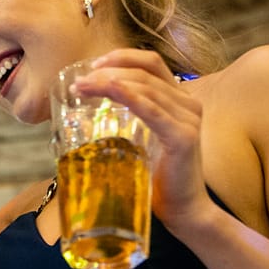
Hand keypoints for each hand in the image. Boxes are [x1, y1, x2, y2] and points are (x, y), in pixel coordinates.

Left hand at [71, 49, 216, 234]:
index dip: (122, 57)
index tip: (94, 66)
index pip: (152, 64)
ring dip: (109, 83)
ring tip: (82, 88)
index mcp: (180, 101)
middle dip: (108, 71)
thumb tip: (92, 106)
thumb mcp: (143, 140)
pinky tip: (108, 90)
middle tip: (79, 82)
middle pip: (145, 72)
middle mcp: (188, 104)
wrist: (184, 211)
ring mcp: (188, 119)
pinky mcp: (183, 137)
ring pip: (145, 87)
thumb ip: (130, 119)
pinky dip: (128, 97)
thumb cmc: (160, 180)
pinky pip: (152, 110)